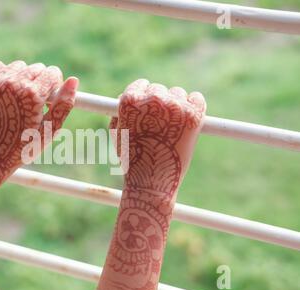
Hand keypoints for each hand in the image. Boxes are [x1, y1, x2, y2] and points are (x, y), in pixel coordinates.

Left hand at [0, 60, 77, 193]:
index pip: (53, 72)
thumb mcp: (49, 130)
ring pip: (20, 66)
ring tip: (20, 99)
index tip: (50, 101)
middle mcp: (13, 84)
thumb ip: (64, 105)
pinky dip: (5, 75)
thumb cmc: (23, 147)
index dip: (55, 87)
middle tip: (34, 104)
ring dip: (23, 78)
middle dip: (40, 82)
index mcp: (32, 95)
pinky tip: (6, 93)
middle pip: (37, 68)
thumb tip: (74, 80)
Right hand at [110, 79, 205, 200]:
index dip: (144, 95)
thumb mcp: (118, 133)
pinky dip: (194, 106)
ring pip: (178, 93)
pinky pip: (197, 98)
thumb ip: (120, 112)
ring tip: (172, 127)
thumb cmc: (132, 159)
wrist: (152, 179)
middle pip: (159, 89)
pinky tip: (188, 120)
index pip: (140, 85)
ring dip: (176, 105)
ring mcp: (174, 105)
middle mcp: (152, 98)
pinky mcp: (193, 113)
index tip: (149, 104)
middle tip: (161, 121)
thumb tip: (123, 97)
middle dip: (159, 103)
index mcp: (130, 100)